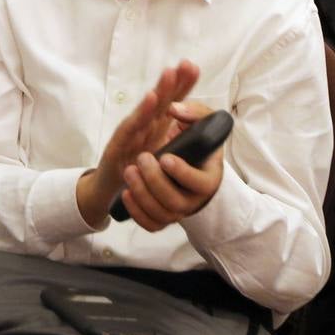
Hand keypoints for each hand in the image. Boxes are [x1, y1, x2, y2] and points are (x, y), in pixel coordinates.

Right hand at [77, 60, 200, 226]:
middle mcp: (142, 126)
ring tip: (170, 73)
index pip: (171, 104)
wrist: (107, 191)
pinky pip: (132, 127)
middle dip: (173, 82)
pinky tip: (151, 99)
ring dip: (160, 91)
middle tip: (186, 64)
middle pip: (160, 101)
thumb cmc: (133, 170)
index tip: (193, 68)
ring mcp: (129, 134)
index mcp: (154, 128)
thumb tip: (192, 125)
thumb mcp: (158, 155)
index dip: (182, 86)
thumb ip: (171, 138)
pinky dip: (141, 112)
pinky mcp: (118, 145)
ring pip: (147, 110)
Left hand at [118, 100, 223, 231]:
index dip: (183, 173)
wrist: (182, 161)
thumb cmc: (192, 142)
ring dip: (142, 194)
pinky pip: (150, 225)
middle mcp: (194, 198)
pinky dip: (137, 211)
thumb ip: (192, 112)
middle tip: (142, 158)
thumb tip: (174, 109)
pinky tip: (126, 193)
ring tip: (129, 171)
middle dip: (155, 181)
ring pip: (162, 215)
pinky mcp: (162, 218)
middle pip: (177, 202)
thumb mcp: (198, 122)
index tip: (165, 158)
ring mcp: (178, 211)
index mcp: (208, 176)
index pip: (202, 183)